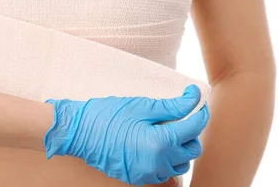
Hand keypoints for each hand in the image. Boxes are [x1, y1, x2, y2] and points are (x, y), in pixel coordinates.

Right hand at [44, 85, 209, 185]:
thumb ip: (172, 106)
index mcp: (160, 142)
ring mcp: (147, 174)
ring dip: (179, 149)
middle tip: (179, 117)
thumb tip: (194, 99)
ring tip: (165, 131)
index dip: (199, 112)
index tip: (197, 102)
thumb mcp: (142, 106)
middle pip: (191, 150)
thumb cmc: (107, 116)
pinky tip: (153, 145)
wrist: (78, 132)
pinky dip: (164, 160)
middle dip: (190, 132)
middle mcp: (157, 163)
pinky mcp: (138, 179)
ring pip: (179, 164)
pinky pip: (162, 172)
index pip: (193, 128)